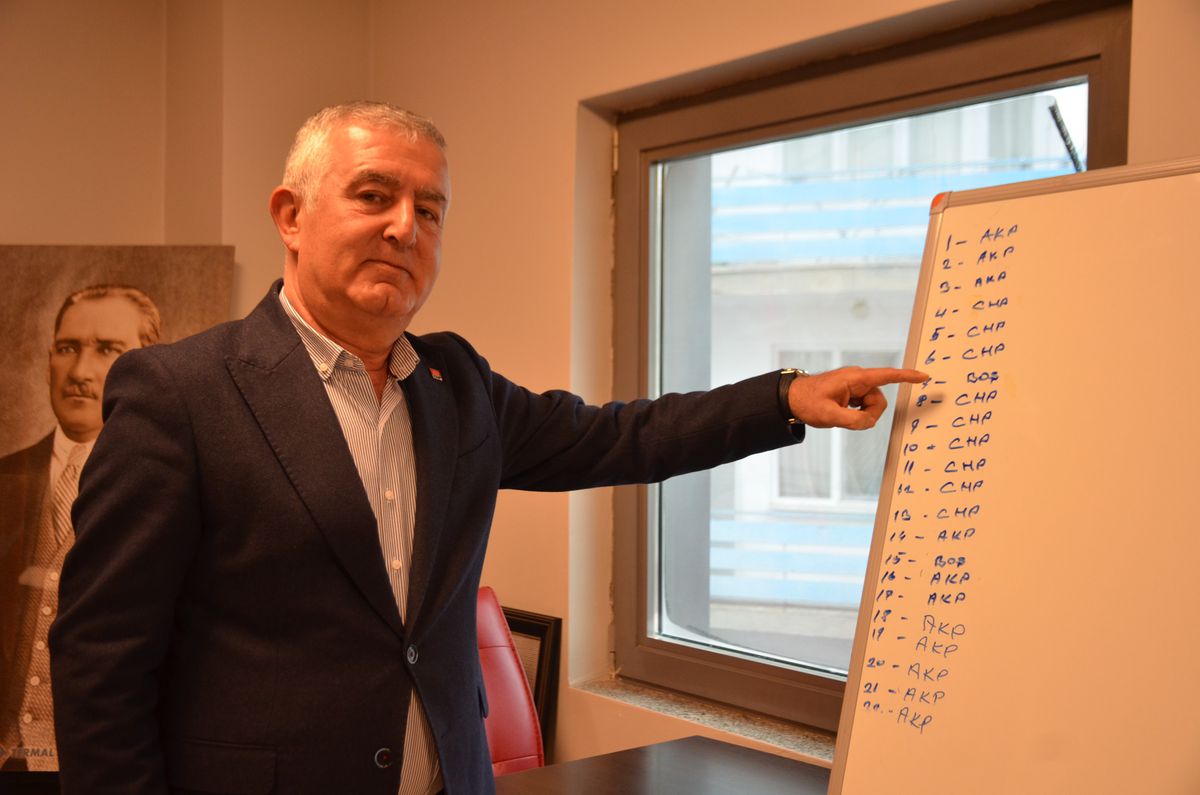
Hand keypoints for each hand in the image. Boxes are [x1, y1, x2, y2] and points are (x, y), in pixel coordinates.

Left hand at [787, 367, 927, 430]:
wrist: (792, 398)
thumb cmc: (808, 402)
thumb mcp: (829, 416)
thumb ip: (853, 420)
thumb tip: (869, 422)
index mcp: (855, 379)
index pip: (887, 376)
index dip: (906, 376)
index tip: (923, 375)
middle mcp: (858, 379)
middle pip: (879, 400)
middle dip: (869, 414)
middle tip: (848, 420)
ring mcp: (855, 386)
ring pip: (872, 405)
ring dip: (861, 415)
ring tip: (841, 415)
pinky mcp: (852, 392)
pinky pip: (864, 405)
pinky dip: (857, 413)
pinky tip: (842, 413)